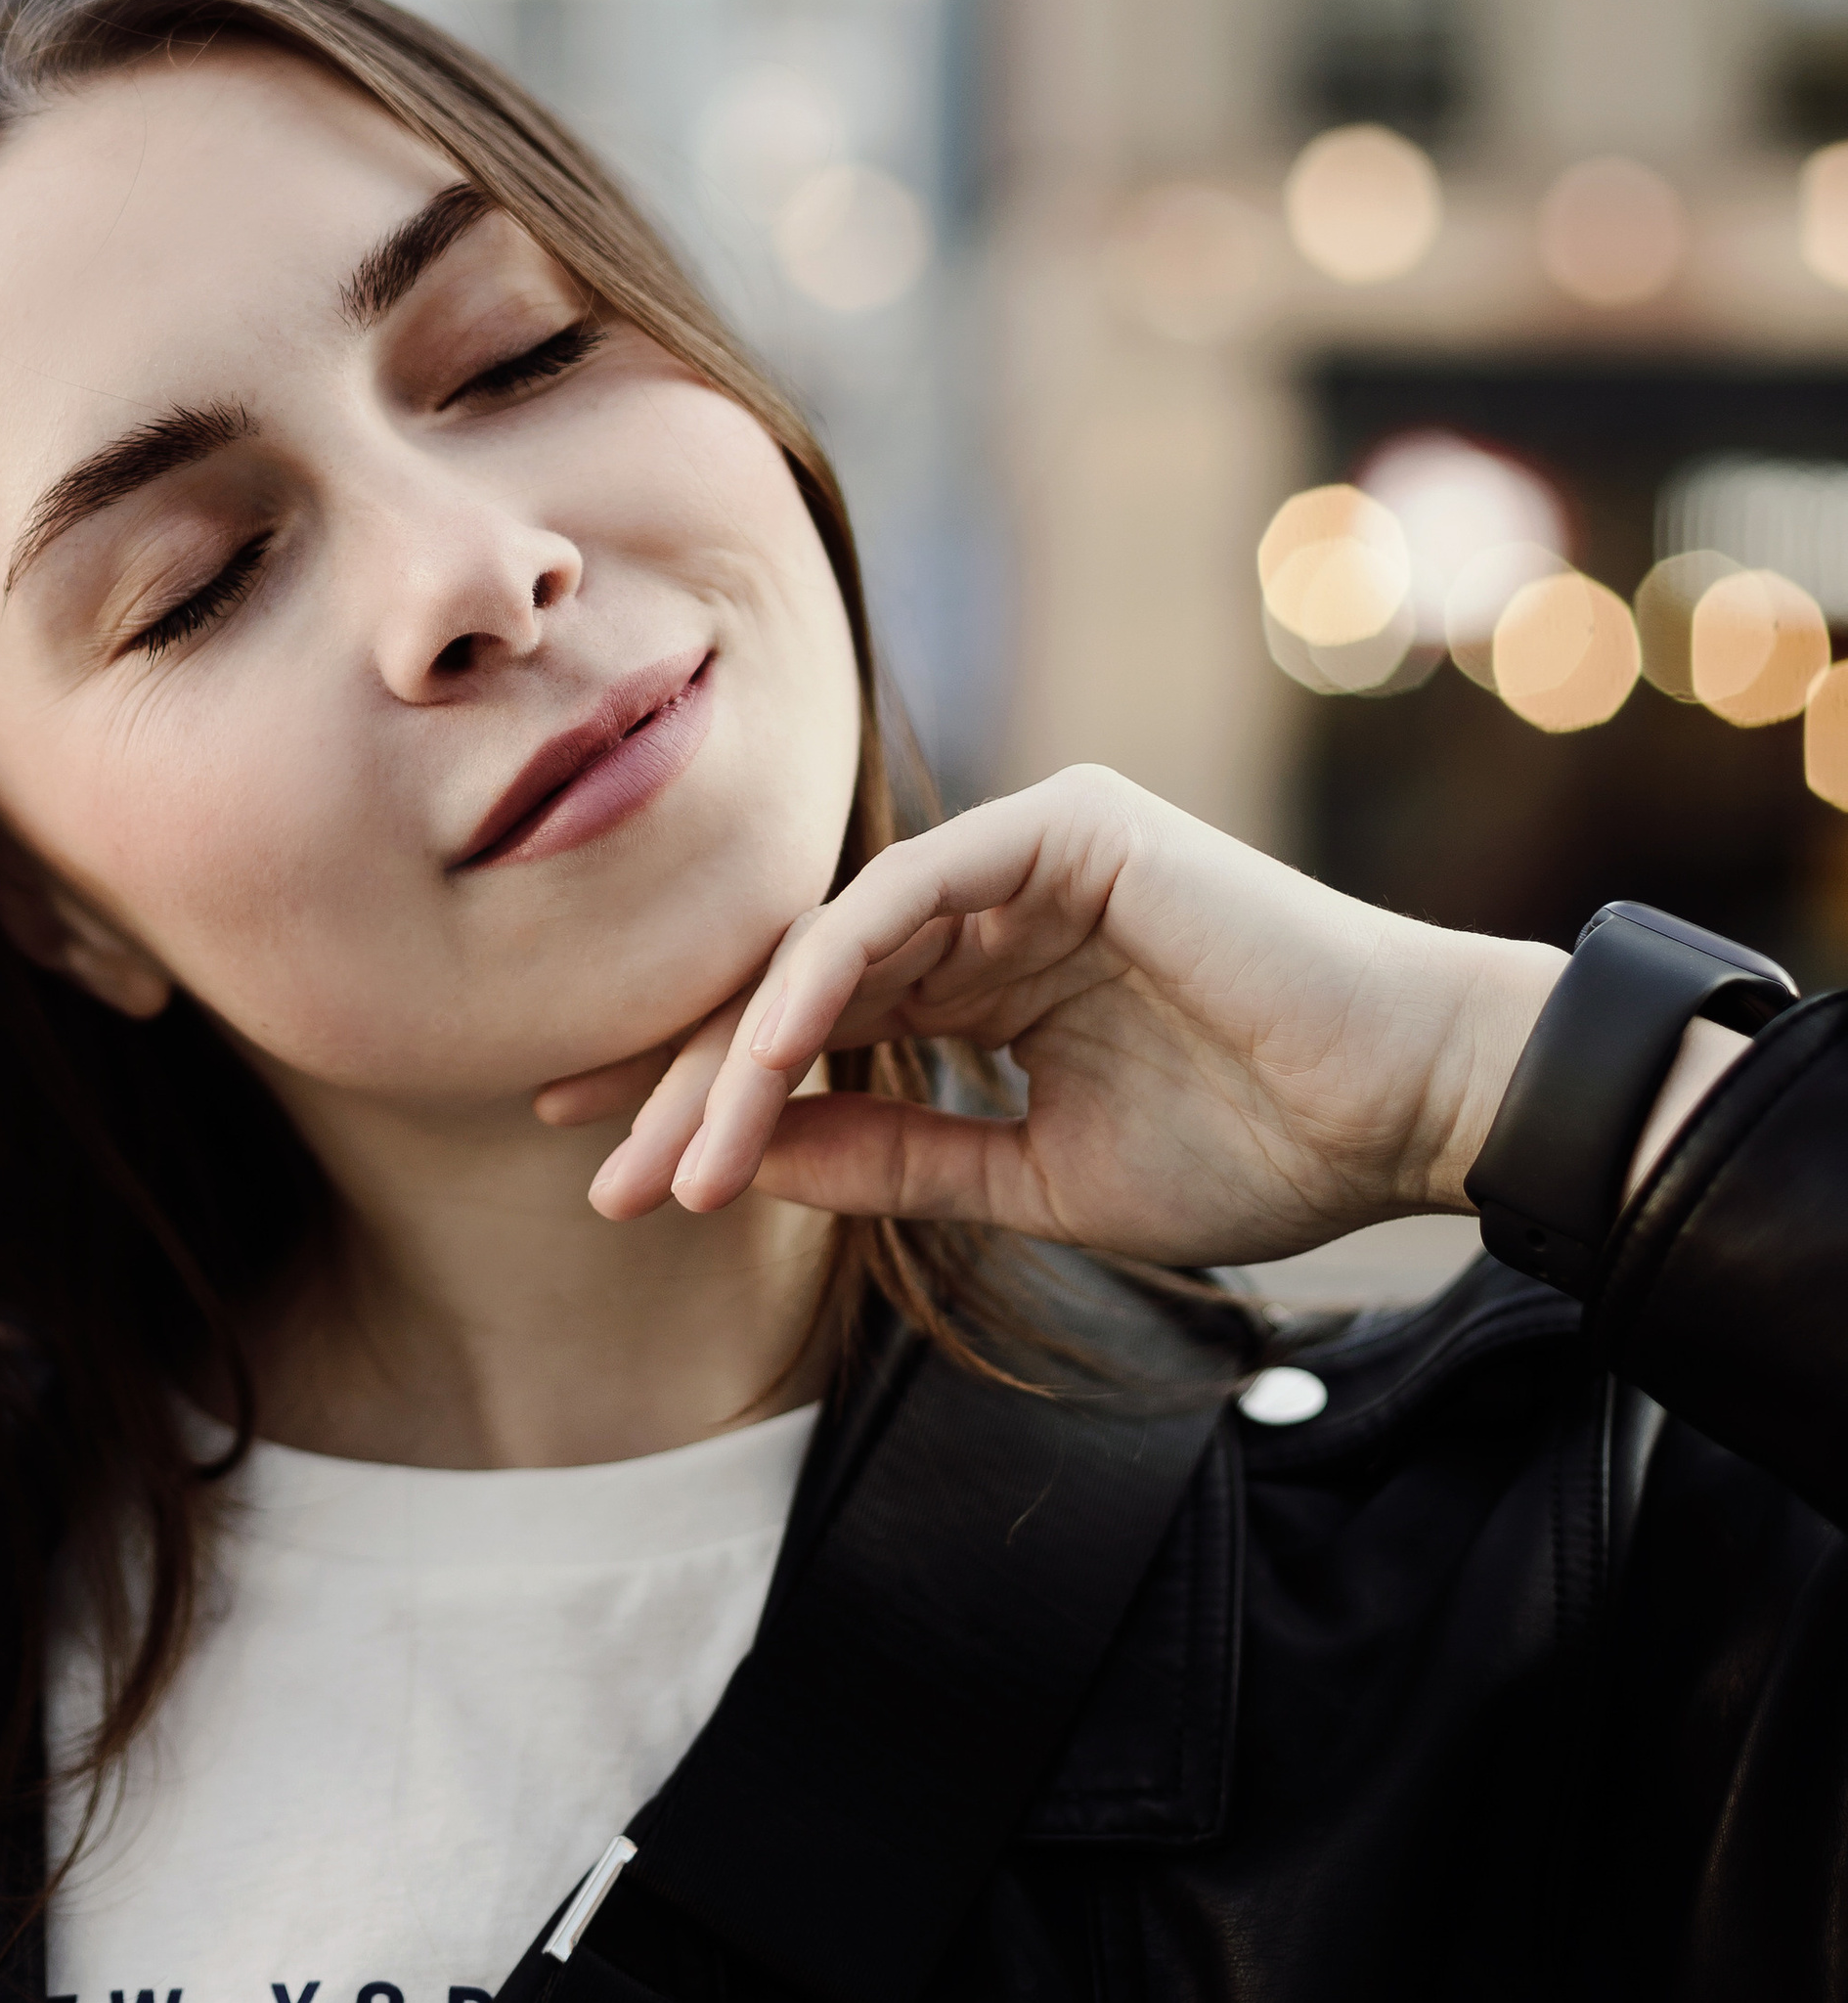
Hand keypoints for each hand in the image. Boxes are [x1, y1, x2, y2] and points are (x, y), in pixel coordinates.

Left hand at [543, 766, 1565, 1266]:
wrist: (1410, 1109)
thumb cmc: (1258, 1143)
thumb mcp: (1030, 1178)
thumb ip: (891, 1156)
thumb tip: (738, 1161)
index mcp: (987, 971)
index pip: (811, 1022)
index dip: (706, 1093)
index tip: (617, 1177)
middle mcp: (989, 896)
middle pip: (794, 982)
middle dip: (682, 1079)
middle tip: (592, 1168)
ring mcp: (1020, 850)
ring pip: (826, 945)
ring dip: (734, 1057)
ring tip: (667, 1161)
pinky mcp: (1060, 824)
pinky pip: (900, 900)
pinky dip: (818, 982)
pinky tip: (754, 1064)